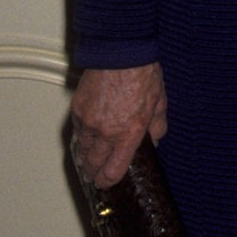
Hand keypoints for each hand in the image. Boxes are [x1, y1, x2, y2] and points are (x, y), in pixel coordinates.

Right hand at [70, 63, 166, 188]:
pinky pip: (77, 131)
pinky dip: (80, 139)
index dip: (109, 181)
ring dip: (85, 159)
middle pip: (93, 164)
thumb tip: (155, 140)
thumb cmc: (142, 74)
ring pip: (82, 149)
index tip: (107, 184)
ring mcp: (88, 121)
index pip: (113, 170)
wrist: (119, 51)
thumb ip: (157, 127)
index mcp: (128, 134)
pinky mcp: (77, 109)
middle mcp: (105, 132)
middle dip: (94, 175)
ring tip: (87, 165)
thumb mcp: (160, 102)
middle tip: (95, 179)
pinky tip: (83, 142)